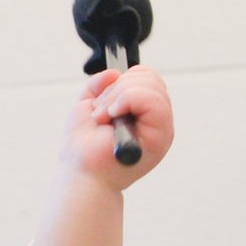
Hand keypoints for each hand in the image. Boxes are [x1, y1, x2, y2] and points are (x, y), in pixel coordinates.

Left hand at [64, 65, 172, 188]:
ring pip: (150, 86)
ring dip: (118, 97)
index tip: (103, 103)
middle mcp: (158, 120)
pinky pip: (152, 100)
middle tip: (102, 114)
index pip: (147, 77)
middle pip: (150, 77)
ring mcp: (163, 129)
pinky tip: (113, 117)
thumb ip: (100, 85)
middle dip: (117, 89)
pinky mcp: (162, 137)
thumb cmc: (84, 148)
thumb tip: (115, 72)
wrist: (82, 173)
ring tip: (105, 119)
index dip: (122, 81)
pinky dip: (126, 100)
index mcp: (145, 112)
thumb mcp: (88, 105)